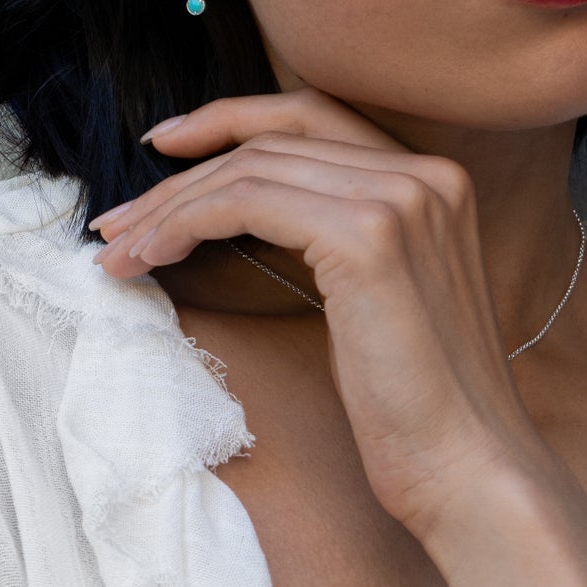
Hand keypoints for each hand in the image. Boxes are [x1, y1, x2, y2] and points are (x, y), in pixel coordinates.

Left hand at [88, 87, 551, 540]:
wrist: (470, 469)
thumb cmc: (416, 407)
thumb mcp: (376, 298)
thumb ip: (333, 236)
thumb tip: (232, 211)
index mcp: (435, 180)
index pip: (312, 117)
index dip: (230, 120)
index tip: (167, 148)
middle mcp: (425, 173)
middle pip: (273, 139)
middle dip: (183, 174)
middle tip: (117, 221)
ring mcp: (401, 198)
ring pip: (251, 168)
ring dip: (169, 207)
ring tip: (118, 252)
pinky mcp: (369, 236)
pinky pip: (247, 203)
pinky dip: (186, 223)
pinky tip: (151, 257)